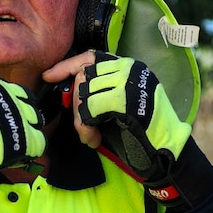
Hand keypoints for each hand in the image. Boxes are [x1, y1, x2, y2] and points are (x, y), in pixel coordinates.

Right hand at [0, 71, 45, 187]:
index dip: (4, 104)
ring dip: (28, 131)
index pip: (6, 89)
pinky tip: (17, 158)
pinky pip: (39, 143)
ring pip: (36, 120)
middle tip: (11, 130)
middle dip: (20, 114)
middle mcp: (6, 93)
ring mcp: (18, 114)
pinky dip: (30, 151)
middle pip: (26, 101)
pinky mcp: (26, 137)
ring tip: (16, 145)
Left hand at [44, 51, 192, 204]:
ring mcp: (130, 83)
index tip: (49, 76)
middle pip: (83, 76)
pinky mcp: (127, 101)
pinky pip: (91, 109)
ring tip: (90, 135)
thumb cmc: (138, 133)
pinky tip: (94, 139)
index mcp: (128, 67)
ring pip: (85, 93)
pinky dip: (86, 127)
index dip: (66, 66)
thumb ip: (98, 91)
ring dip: (80, 120)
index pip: (91, 57)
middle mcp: (130, 69)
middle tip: (83, 127)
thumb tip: (68, 86)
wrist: (164, 155)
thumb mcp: (116, 105)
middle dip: (75, 105)